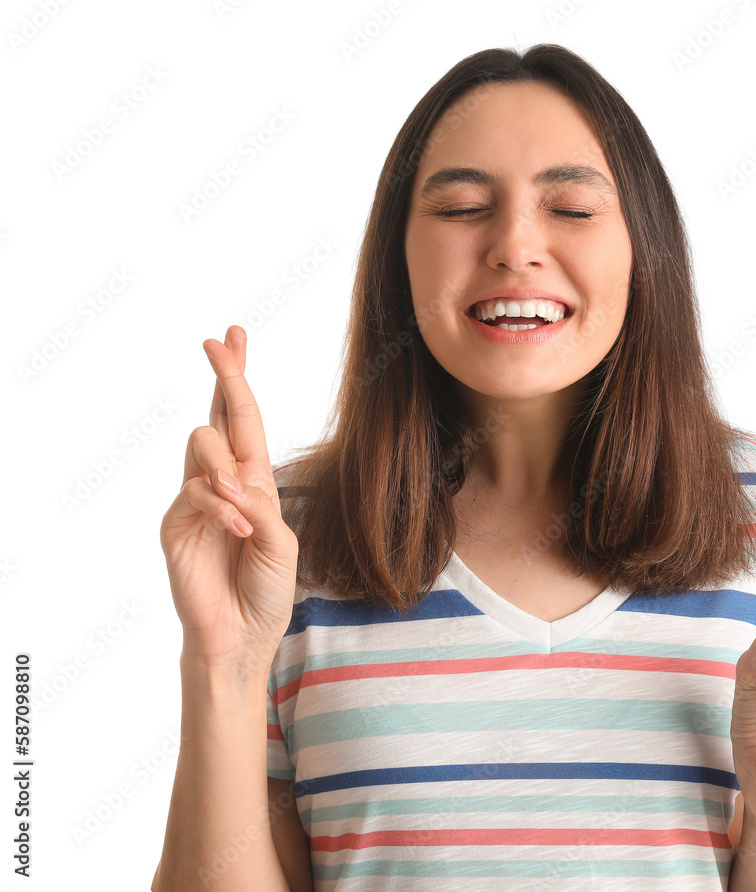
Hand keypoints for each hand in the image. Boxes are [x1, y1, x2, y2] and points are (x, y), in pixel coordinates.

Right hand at [160, 325, 298, 670]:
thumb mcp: (282, 541)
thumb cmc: (268, 587)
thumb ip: (262, 505)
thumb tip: (236, 480)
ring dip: (226, 467)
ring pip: (202, 446)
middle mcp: (222, 481)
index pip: (242, 419)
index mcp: (253, 480)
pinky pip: (194, 491)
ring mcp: (195, 499)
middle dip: (223, 376)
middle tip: (218, 344)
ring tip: (244, 504)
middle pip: (216, 415)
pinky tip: (238, 527)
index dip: (236, 378)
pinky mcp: (175, 523)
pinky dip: (220, 505)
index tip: (234, 336)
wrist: (243, 633)